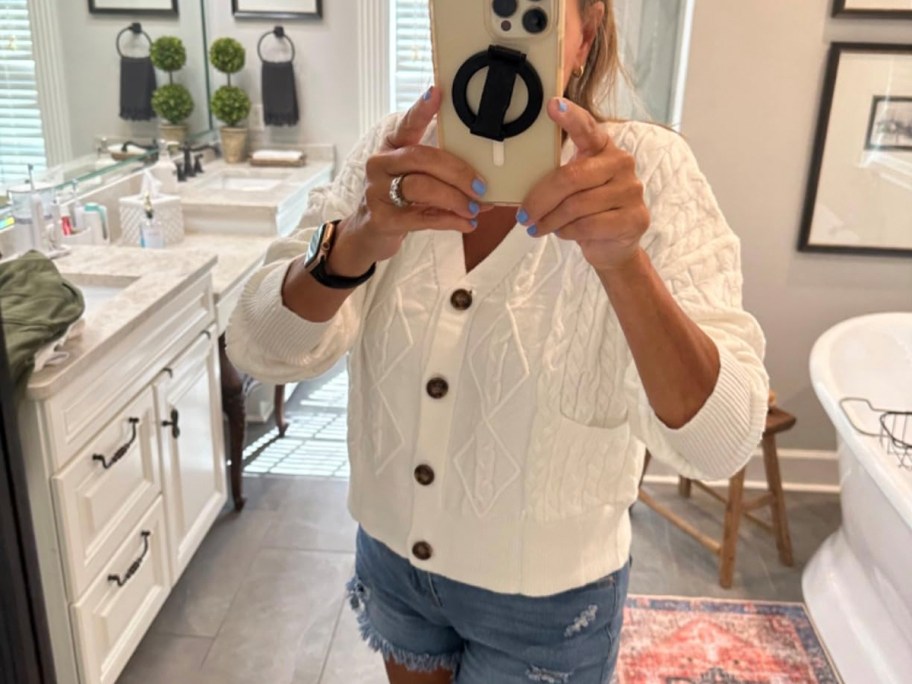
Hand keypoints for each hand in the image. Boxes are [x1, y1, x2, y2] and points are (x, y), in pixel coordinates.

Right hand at [337, 86, 487, 265]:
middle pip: (421, 157)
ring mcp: (377, 191)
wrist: (372, 232)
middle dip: (457, 171)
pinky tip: (467, 224)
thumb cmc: (402, 199)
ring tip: (474, 209)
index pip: (408, 123)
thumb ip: (443, 173)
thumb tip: (485, 181)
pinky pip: (421, 217)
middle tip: (481, 187)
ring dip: (454, 198)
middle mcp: (381, 163)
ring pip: (421, 187)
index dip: (422, 109)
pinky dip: (449, 220)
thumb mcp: (417, 178)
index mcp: (392, 146)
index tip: (438, 92)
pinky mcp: (382, 219)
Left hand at [515, 98, 649, 271]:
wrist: (613, 244)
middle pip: (571, 177)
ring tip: (536, 227)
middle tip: (522, 215)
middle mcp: (622, 163)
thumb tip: (519, 176)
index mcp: (604, 147)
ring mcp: (631, 191)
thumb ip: (557, 175)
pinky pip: (587, 225)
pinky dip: (566, 232)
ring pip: (576, 205)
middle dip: (540, 199)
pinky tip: (559, 233)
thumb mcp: (572, 187)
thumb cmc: (586, 211)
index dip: (570, 117)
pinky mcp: (634, 218)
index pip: (587, 128)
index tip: (552, 105)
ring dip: (549, 220)